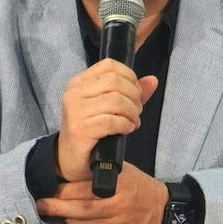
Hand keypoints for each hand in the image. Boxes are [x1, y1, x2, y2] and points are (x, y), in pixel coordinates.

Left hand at [38, 164, 167, 223]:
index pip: (85, 187)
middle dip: (57, 204)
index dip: (64, 189)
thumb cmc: (139, 187)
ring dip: (61, 218)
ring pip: (82, 222)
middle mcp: (117, 205)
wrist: (160, 208)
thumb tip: (72, 172)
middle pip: (81, 206)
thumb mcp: (123, 171)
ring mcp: (116, 223)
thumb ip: (100, 172)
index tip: (51, 187)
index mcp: (119, 184)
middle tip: (41, 202)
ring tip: (45, 213)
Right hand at [57, 59, 158, 182]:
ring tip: (132, 121)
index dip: (129, 76)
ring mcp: (76, 111)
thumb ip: (130, 93)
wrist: (70, 158)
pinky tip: (126, 129)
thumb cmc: (90, 130)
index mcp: (79, 83)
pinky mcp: (81, 129)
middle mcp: (74, 94)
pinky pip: (112, 121)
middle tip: (136, 111)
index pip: (109, 65)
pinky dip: (126, 125)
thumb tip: (152, 80)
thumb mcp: (108, 107)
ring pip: (116, 101)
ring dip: (132, 112)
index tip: (135, 92)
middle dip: (134, 96)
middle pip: (115, 82)